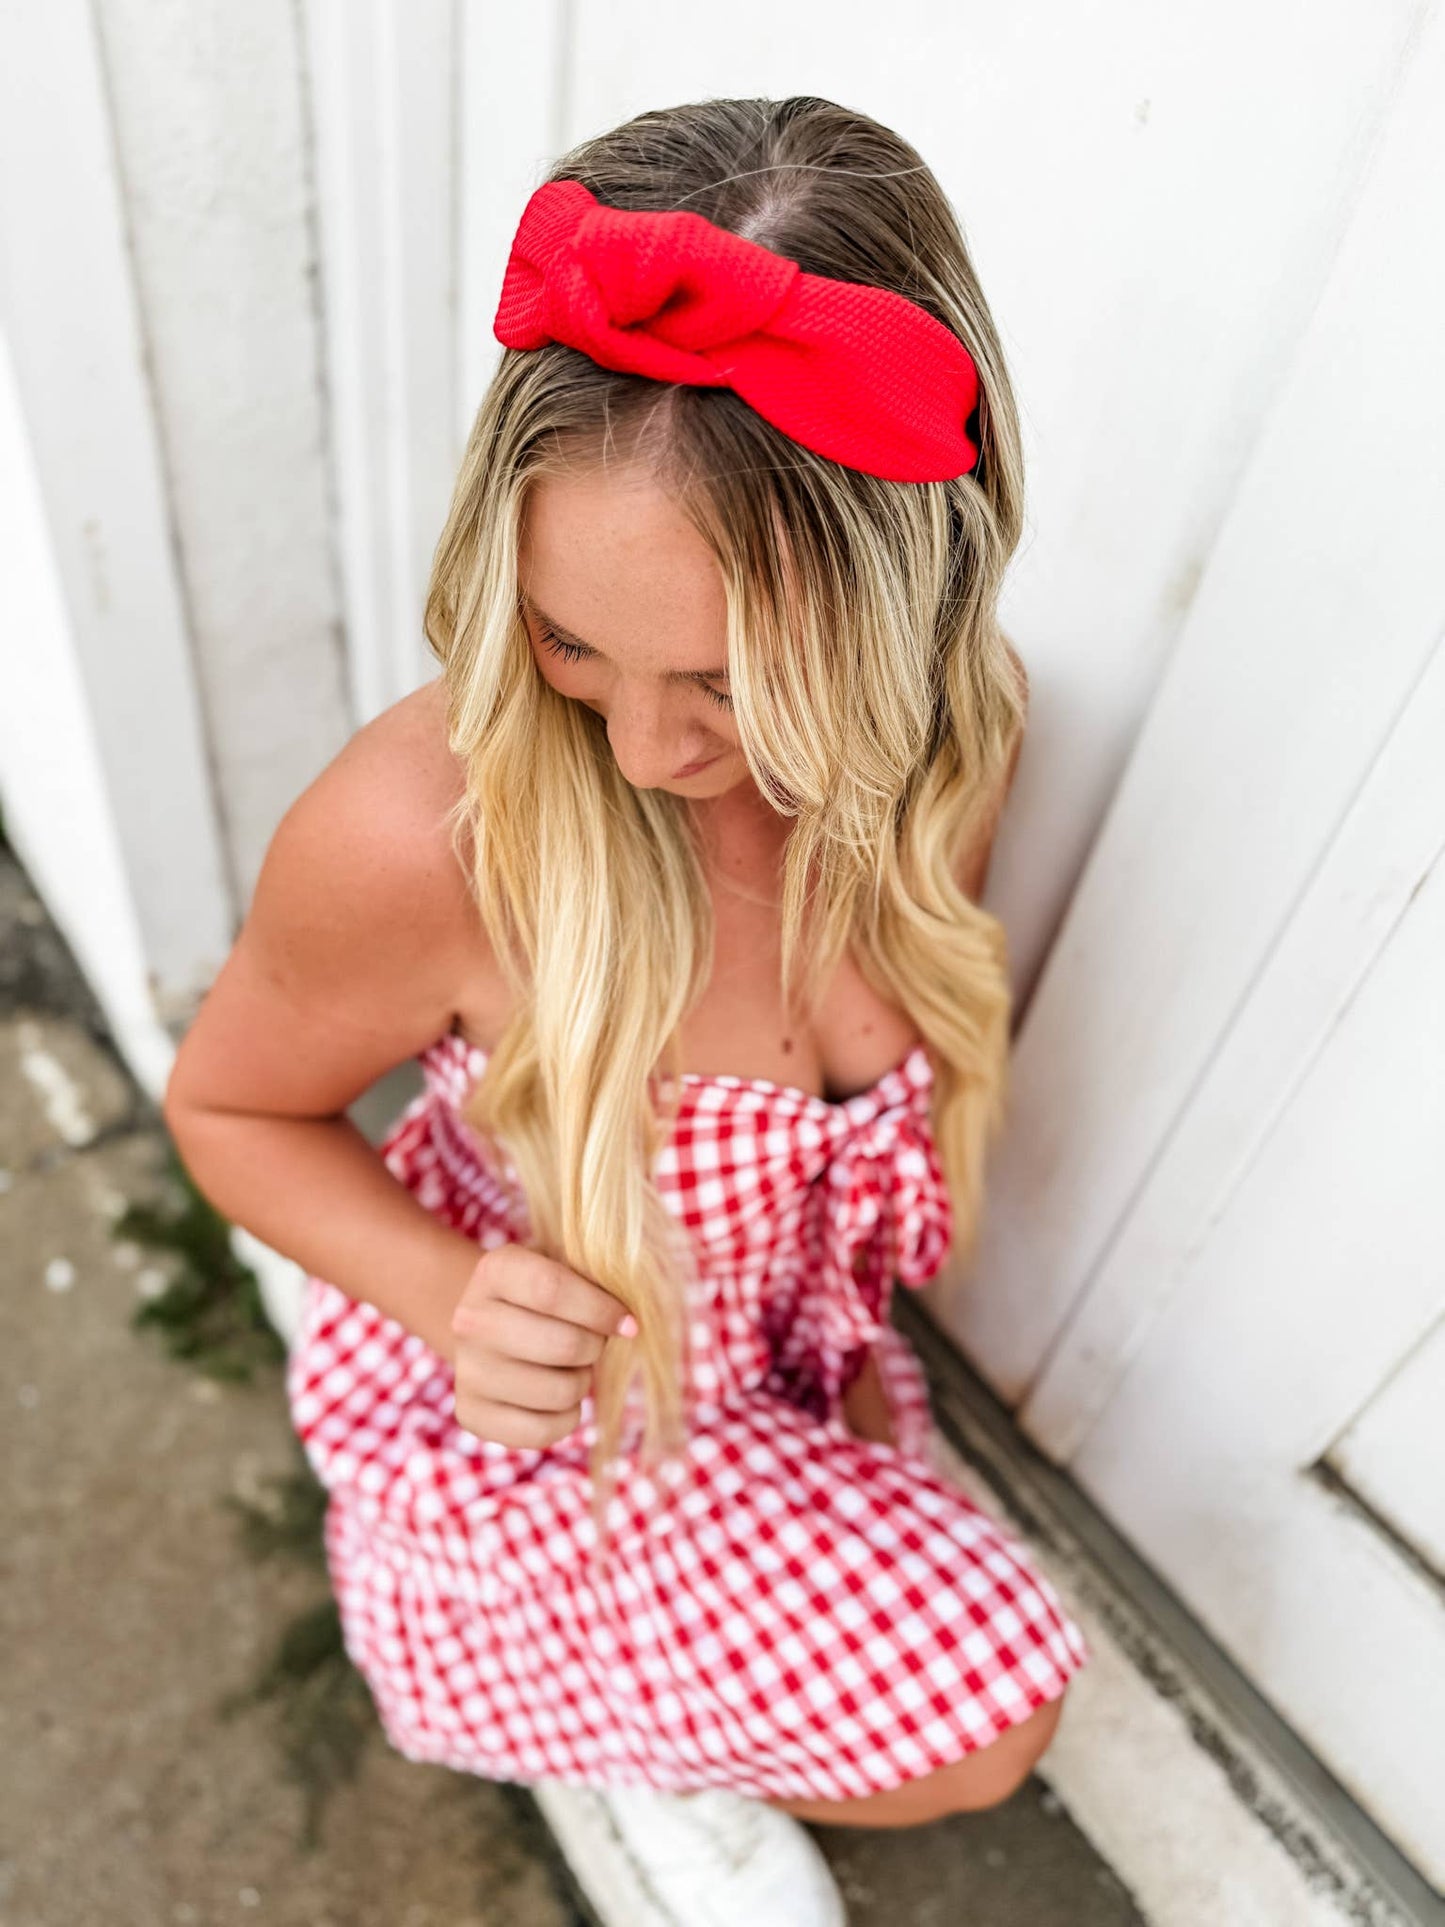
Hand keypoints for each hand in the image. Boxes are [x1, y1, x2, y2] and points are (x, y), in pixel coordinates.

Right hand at [448, 1244, 636, 1448]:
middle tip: (594, 1344)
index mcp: (496, 1271)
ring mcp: (467, 1370)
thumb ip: (596, 1281)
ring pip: (559, 1392)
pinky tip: (559, 1398)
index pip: (553, 1290)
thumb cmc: (541, 1295)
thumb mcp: (563, 1267)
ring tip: (570, 1368)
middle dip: (595, 1348)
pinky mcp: (470, 1414)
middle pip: (563, 1345)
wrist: (487, 1325)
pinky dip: (566, 1418)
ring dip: (581, 1382)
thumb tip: (629, 1324)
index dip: (601, 1310)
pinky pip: (542, 1431)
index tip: (628, 1323)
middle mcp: (470, 1319)